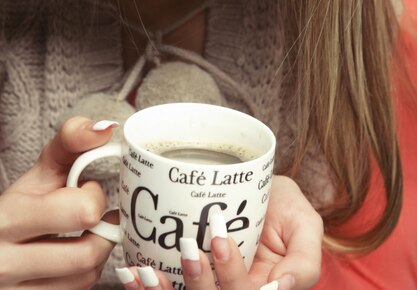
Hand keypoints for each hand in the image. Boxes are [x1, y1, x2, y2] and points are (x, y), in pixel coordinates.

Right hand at [0, 116, 116, 289]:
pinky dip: (84, 275)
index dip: (93, 196)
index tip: (85, 189)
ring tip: (88, 233)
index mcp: (7, 218)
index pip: (81, 211)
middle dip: (102, 230)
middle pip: (87, 254)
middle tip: (97, 216)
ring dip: (97, 252)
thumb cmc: (22, 204)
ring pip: (86, 278)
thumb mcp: (40, 171)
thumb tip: (107, 127)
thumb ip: (72, 141)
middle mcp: (5, 262)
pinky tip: (74, 257)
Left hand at [115, 175, 322, 289]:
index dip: (232, 276)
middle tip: (190, 249)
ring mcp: (210, 288)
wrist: (261, 190)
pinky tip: (132, 274)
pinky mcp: (186, 279)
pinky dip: (145, 289)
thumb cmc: (285, 206)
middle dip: (200, 284)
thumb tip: (284, 285)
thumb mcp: (306, 224)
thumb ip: (305, 259)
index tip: (220, 240)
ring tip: (150, 272)